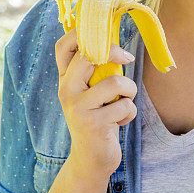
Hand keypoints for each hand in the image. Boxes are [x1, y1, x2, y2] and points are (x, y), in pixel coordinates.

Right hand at [54, 29, 136, 184]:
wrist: (90, 159)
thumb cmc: (97, 118)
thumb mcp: (90, 92)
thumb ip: (94, 71)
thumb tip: (114, 43)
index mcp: (65, 78)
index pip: (63, 46)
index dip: (82, 33)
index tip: (106, 36)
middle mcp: (66, 89)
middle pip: (89, 55)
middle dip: (115, 53)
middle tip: (126, 60)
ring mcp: (78, 107)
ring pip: (115, 82)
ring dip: (130, 91)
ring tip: (126, 101)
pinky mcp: (93, 123)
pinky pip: (125, 106)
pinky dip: (130, 113)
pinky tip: (120, 122)